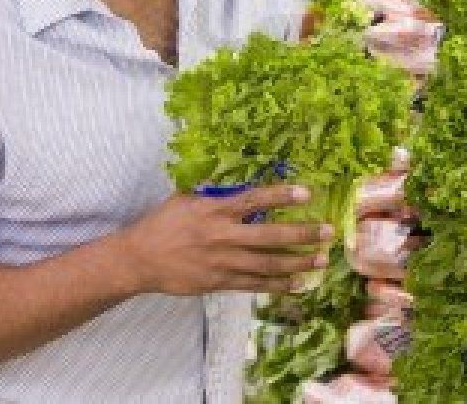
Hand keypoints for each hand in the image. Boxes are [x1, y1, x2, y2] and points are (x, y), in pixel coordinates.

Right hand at [119, 185, 332, 295]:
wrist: (138, 259)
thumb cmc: (162, 224)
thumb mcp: (185, 199)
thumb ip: (213, 193)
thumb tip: (237, 182)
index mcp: (213, 210)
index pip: (254, 200)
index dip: (281, 195)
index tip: (307, 192)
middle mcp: (221, 236)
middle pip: (269, 236)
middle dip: (302, 234)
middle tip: (328, 232)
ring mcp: (222, 262)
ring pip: (267, 264)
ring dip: (297, 262)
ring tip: (320, 259)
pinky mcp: (219, 282)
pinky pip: (254, 284)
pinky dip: (277, 284)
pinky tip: (297, 283)